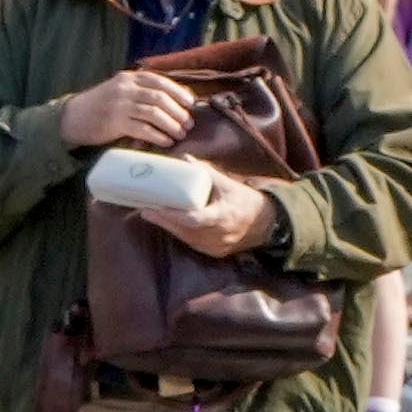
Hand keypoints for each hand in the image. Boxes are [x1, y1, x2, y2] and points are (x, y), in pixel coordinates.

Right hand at [58, 67, 203, 156]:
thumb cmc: (99, 106)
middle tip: (188, 124)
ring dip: (171, 125)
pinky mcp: (114, 122)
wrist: (71, 118)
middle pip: (160, 97)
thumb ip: (140, 91)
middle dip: (178, 112)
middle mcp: (124, 88)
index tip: (190, 103)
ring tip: (180, 134)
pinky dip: (157, 136)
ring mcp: (119, 105)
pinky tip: (165, 141)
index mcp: (128, 78)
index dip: (179, 92)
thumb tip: (172, 99)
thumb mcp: (118, 90)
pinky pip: (142, 129)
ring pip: (154, 113)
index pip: (160, 81)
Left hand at [161, 165, 276, 256]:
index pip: (194, 218)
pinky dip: (180, 232)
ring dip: (168, 226)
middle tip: (145, 208)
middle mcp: (217, 235)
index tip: (156, 208)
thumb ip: (208, 173)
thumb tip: (186, 159)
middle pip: (183, 229)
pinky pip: (191, 242)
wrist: (266, 225)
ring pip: (185, 237)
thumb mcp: (230, 185)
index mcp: (223, 216)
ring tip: (150, 213)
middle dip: (163, 219)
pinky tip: (168, 223)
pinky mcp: (212, 252)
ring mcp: (214, 246)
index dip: (173, 215)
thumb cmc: (246, 202)